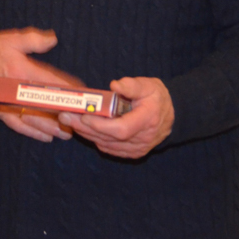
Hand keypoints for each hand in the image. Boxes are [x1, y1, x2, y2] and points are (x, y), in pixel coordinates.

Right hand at [0, 28, 78, 142]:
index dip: (67, 89)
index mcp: (21, 71)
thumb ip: (34, 39)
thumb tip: (53, 39)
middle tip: (79, 120)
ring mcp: (8, 102)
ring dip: (51, 127)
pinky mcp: (1, 110)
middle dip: (62, 113)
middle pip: (44, 106)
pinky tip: (45, 137)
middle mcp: (16, 90)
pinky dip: (32, 133)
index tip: (82, 94)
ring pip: (33, 119)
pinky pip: (18, 125)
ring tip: (67, 133)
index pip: (50, 82)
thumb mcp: (13, 39)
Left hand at [58, 77, 173, 158]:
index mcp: (147, 120)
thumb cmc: (157, 97)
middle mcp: (143, 138)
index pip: (121, 129)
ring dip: (86, 134)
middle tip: (65, 116)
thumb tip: (115, 85)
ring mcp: (138, 148)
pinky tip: (83, 129)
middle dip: (84, 128)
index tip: (83, 116)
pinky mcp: (133, 153)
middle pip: (109, 138)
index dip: (100, 125)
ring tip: (69, 121)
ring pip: (106, 145)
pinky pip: (110, 149)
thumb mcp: (148, 85)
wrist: (173, 114)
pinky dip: (95, 139)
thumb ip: (132, 85)